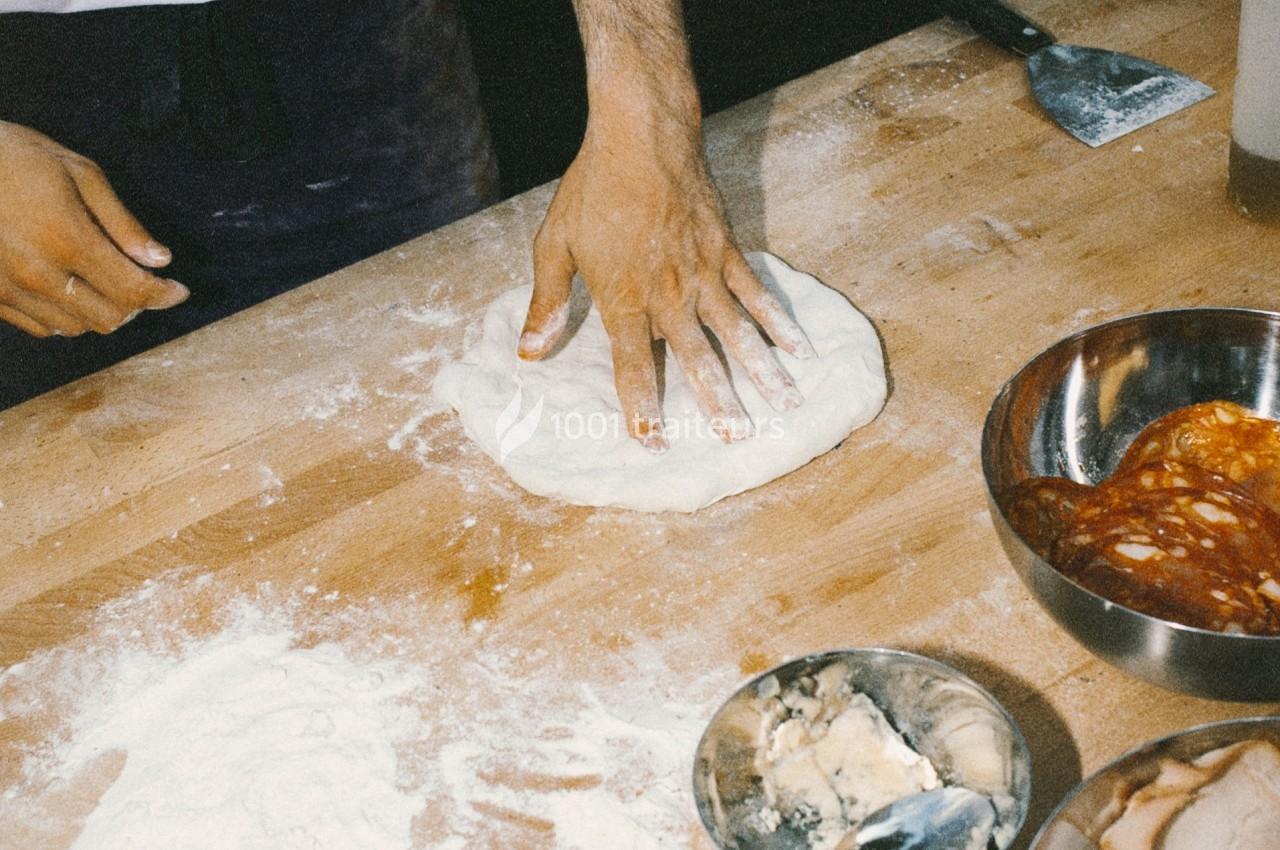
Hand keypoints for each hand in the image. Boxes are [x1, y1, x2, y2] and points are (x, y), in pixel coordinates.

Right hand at [0, 121, 187, 336]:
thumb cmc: (12, 156)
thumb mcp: (78, 172)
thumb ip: (123, 223)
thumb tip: (160, 259)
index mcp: (67, 240)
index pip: (133, 290)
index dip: (164, 295)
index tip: (178, 290)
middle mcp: (38, 274)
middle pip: (109, 318)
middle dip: (134, 304)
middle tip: (139, 281)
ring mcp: (9, 289)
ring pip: (76, 328)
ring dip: (99, 312)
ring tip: (101, 282)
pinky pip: (40, 327)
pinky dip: (65, 316)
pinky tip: (66, 288)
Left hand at [518, 2, 813, 451]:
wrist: (642, 134)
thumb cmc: (593, 189)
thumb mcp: (556, 245)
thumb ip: (549, 303)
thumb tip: (530, 352)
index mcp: (625, 298)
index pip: (632, 365)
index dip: (642, 407)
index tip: (653, 442)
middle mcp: (669, 293)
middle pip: (695, 358)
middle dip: (718, 403)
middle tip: (737, 439)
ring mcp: (703, 272)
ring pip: (736, 332)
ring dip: (760, 372)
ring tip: (785, 406)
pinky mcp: (727, 250)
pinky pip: (756, 293)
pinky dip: (777, 323)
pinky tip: (798, 350)